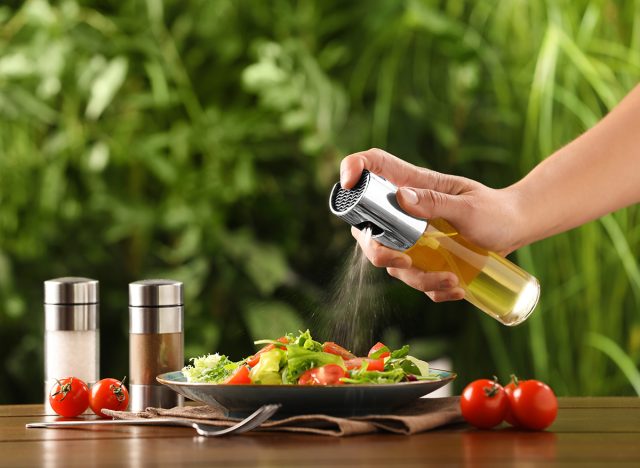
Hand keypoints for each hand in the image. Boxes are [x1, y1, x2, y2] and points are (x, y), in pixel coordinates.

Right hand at [341, 148, 523, 300]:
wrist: (514, 228)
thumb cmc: (494, 209)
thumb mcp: (469, 206)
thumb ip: (436, 202)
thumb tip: (401, 196)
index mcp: (411, 185)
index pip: (373, 167)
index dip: (352, 168)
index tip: (348, 184)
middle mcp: (404, 212)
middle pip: (368, 229)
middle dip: (377, 252)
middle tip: (402, 261)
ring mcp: (412, 238)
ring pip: (392, 263)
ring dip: (417, 278)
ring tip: (452, 280)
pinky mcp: (424, 260)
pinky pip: (417, 280)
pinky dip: (434, 289)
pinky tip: (457, 288)